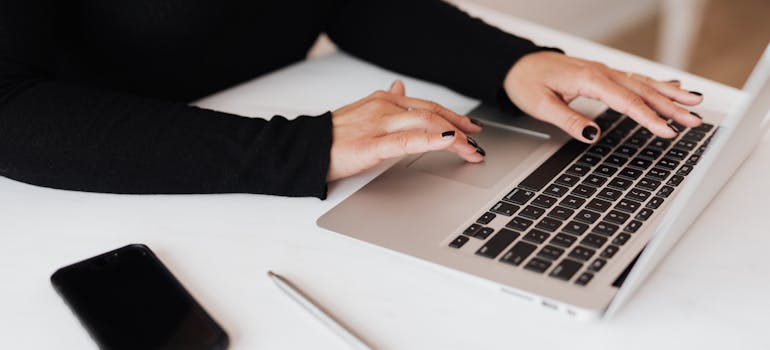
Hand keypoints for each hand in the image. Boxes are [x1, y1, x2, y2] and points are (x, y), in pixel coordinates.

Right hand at [327, 80, 484, 180]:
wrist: (304, 149)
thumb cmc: (332, 136)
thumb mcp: (362, 112)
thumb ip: (385, 101)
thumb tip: (400, 87)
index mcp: (383, 100)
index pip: (427, 106)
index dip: (453, 116)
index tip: (471, 127)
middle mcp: (385, 107)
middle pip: (433, 114)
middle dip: (461, 127)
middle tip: (479, 141)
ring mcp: (379, 124)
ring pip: (427, 125)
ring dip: (456, 138)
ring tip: (473, 150)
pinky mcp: (372, 144)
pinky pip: (408, 140)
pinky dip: (432, 140)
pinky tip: (449, 142)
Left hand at [503, 51, 703, 142]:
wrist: (518, 65)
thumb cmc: (527, 82)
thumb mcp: (540, 105)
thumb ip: (567, 120)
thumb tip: (592, 135)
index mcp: (589, 79)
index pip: (626, 101)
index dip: (648, 117)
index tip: (667, 131)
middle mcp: (601, 73)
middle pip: (642, 91)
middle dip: (671, 106)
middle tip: (695, 120)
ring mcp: (604, 72)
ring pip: (643, 83)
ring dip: (670, 94)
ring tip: (695, 104)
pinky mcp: (603, 75)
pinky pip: (635, 79)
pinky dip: (656, 83)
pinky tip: (673, 87)